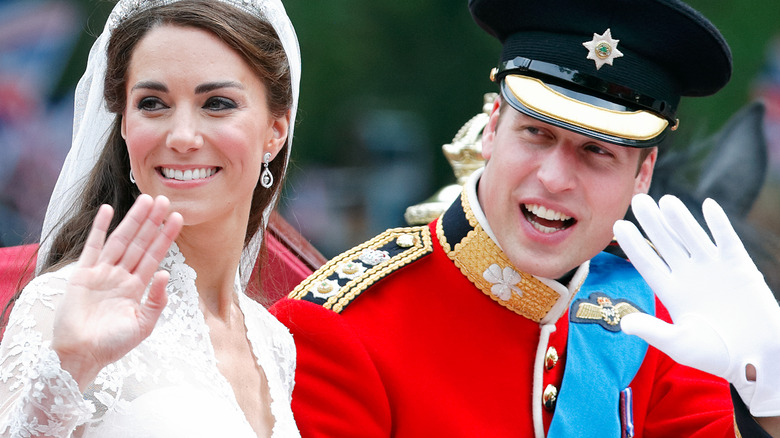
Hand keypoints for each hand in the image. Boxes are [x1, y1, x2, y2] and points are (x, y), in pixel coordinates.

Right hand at [51, 194, 182, 388]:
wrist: (81, 355)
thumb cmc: (113, 345)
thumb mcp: (143, 325)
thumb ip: (157, 301)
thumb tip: (165, 274)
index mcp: (137, 287)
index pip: (155, 256)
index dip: (166, 237)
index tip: (178, 218)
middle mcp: (121, 276)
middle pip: (140, 242)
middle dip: (153, 222)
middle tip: (165, 200)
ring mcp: (102, 273)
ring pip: (121, 240)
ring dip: (133, 220)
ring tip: (146, 200)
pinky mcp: (83, 274)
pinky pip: (93, 246)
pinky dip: (100, 228)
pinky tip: (108, 210)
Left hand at [613, 193, 779, 416]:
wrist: (757, 358)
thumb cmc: (716, 355)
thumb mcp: (679, 345)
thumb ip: (654, 331)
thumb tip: (624, 324)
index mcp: (670, 291)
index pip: (647, 262)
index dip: (633, 244)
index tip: (617, 225)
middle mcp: (688, 275)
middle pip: (665, 243)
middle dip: (652, 222)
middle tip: (637, 199)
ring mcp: (713, 268)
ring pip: (692, 237)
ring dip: (680, 218)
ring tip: (665, 200)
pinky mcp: (739, 266)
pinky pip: (726, 240)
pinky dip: (718, 223)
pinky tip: (707, 205)